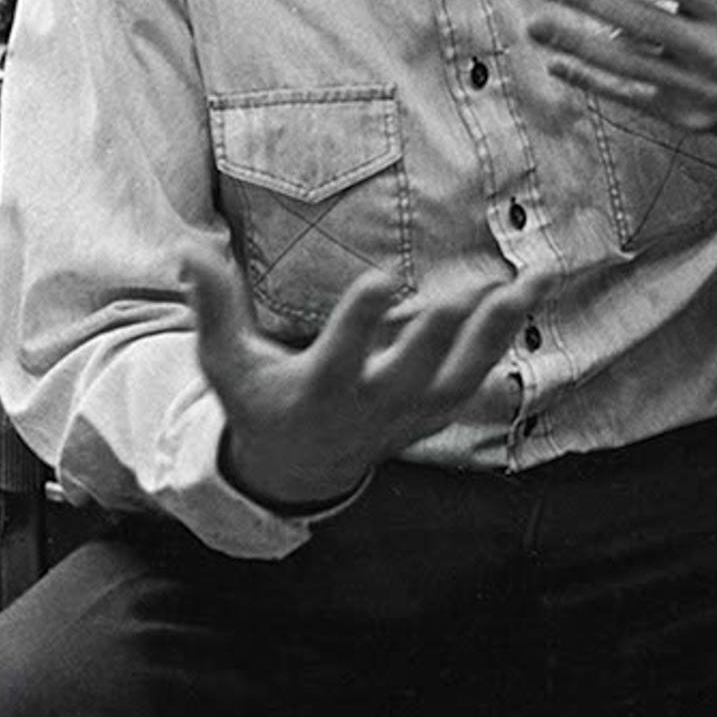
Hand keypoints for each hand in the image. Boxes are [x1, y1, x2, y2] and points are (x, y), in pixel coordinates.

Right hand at [182, 246, 554, 510]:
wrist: (301, 466)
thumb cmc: (260, 401)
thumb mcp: (227, 363)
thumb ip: (213, 308)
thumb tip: (187, 250)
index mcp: (318, 393)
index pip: (340, 358)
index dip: (362, 322)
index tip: (384, 280)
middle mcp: (370, 407)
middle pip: (411, 375)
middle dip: (436, 339)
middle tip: (461, 295)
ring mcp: (410, 413)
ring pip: (462, 377)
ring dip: (496, 331)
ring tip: (526, 283)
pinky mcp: (435, 409)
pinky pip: (479, 373)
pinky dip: (505, 333)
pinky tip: (529, 289)